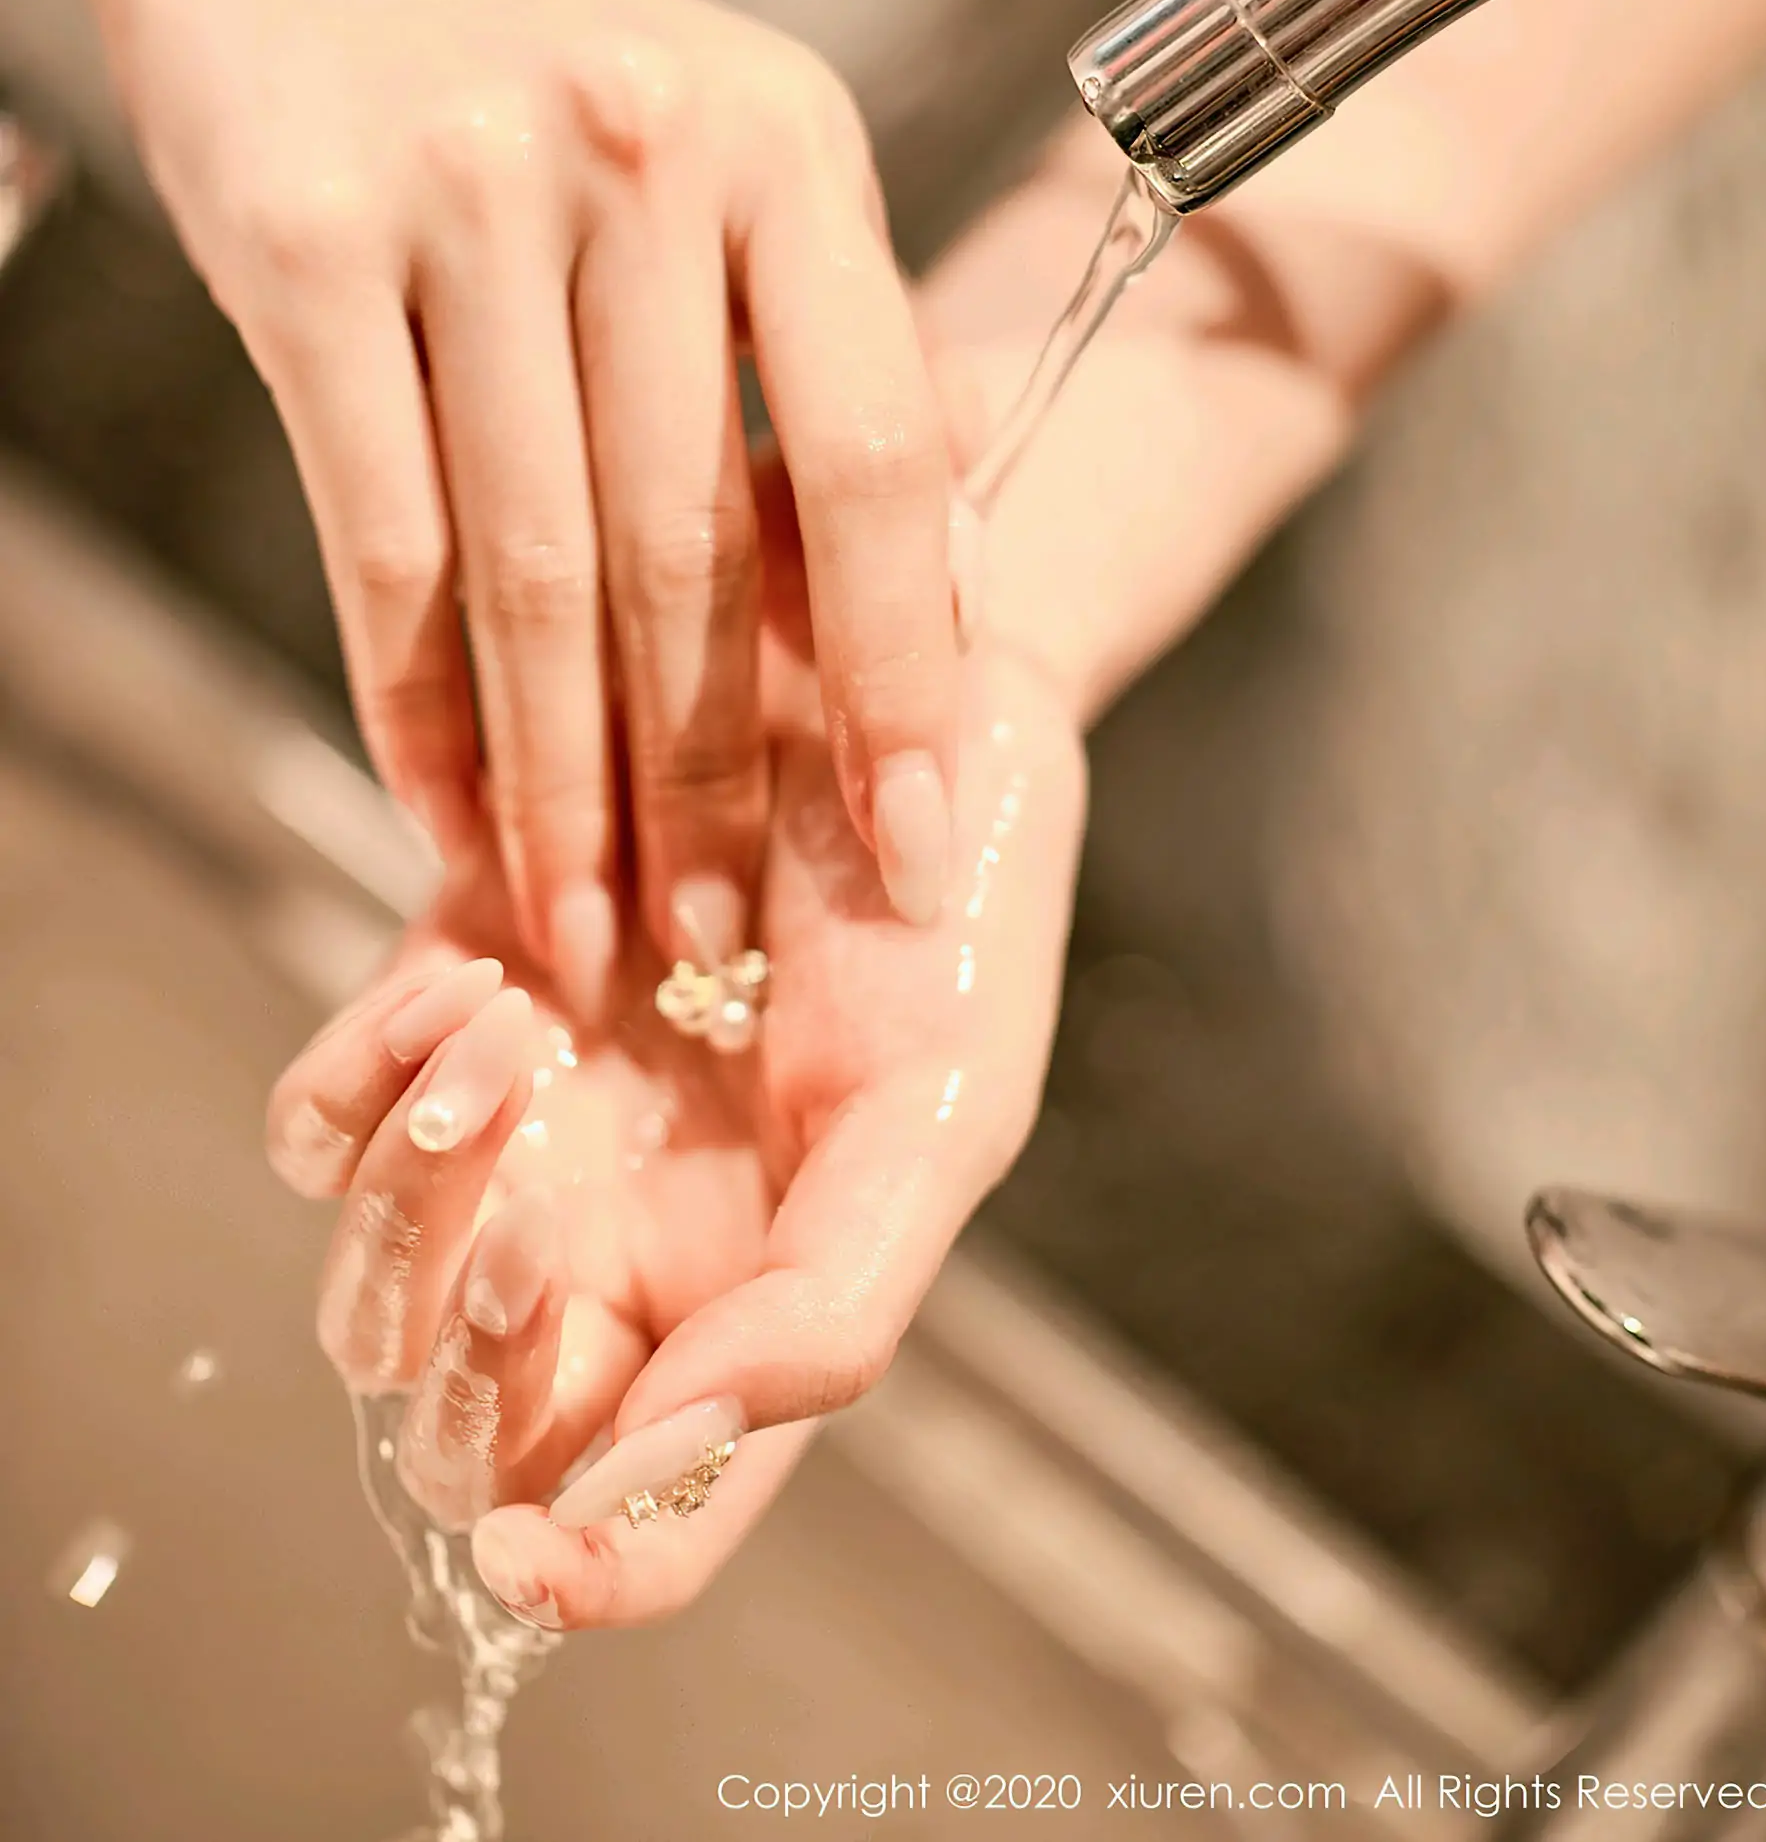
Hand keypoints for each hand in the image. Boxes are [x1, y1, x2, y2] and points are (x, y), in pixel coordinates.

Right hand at [113, 0, 962, 1008]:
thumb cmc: (543, 67)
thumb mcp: (731, 145)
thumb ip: (816, 336)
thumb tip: (921, 567)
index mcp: (793, 145)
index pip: (874, 458)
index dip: (899, 674)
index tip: (913, 841)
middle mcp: (648, 158)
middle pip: (692, 547)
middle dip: (707, 784)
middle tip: (717, 942)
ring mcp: (469, 193)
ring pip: (531, 568)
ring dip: (558, 786)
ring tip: (578, 930)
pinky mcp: (305, 242)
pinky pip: (378, 533)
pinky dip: (415, 701)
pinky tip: (443, 811)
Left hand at [266, 636, 1083, 1629]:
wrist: (876, 695)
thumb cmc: (943, 910)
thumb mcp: (939, 1109)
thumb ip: (826, 1307)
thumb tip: (657, 1466)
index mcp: (749, 1317)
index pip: (636, 1533)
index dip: (578, 1580)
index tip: (535, 1545)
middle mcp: (617, 1260)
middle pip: (460, 1437)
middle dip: (471, 1357)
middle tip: (550, 1204)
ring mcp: (518, 1150)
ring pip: (368, 1294)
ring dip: (415, 1191)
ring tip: (528, 1025)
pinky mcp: (436, 1027)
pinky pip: (314, 1123)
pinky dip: (363, 1071)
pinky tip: (477, 975)